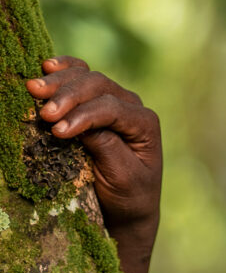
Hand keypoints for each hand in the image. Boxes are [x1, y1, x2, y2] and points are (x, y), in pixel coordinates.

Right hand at [26, 56, 161, 272]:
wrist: (128, 206)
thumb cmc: (128, 195)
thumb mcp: (122, 177)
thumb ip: (106, 147)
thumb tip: (80, 123)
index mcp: (145, 124)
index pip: (111, 110)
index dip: (83, 116)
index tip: (57, 131)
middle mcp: (133, 107)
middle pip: (99, 87)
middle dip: (68, 96)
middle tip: (43, 111)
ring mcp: (116, 100)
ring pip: (88, 78)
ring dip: (60, 82)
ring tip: (34, 89)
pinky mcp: (97, 102)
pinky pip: (82, 77)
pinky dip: (66, 70)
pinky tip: (47, 66)